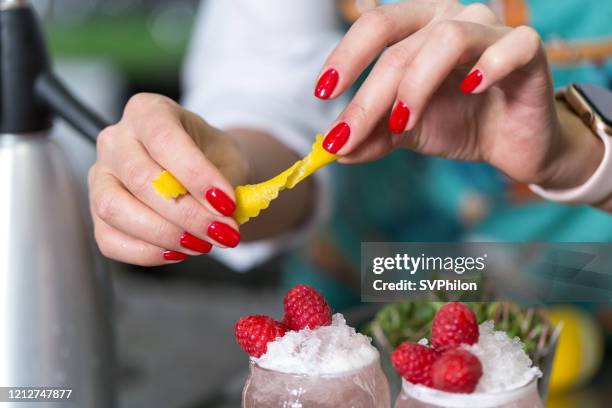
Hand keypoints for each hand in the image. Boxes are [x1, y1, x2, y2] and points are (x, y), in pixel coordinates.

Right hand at [89, 93, 246, 265]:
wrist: (200, 173)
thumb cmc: (211, 158)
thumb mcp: (230, 158)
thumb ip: (228, 183)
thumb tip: (224, 215)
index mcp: (148, 111)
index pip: (165, 140)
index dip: (197, 176)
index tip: (227, 203)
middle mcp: (115, 139)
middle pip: (141, 178)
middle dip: (188, 214)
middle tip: (223, 232)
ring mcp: (100, 176)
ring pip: (115, 209)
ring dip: (165, 234)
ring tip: (202, 243)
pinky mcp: (96, 212)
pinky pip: (110, 239)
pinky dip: (147, 252)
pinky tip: (178, 251)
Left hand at [315, 0, 601, 188]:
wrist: (512, 144)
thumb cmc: (459, 123)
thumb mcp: (405, 131)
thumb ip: (372, 134)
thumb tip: (332, 149)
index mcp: (418, 27)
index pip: (376, 26)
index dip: (346, 56)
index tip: (323, 93)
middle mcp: (452, 18)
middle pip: (401, 45)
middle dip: (368, 95)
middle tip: (347, 136)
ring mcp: (492, 31)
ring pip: (447, 39)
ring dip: (415, 85)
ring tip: (402, 123)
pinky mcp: (529, 51)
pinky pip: (512, 45)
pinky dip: (488, 65)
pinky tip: (469, 88)